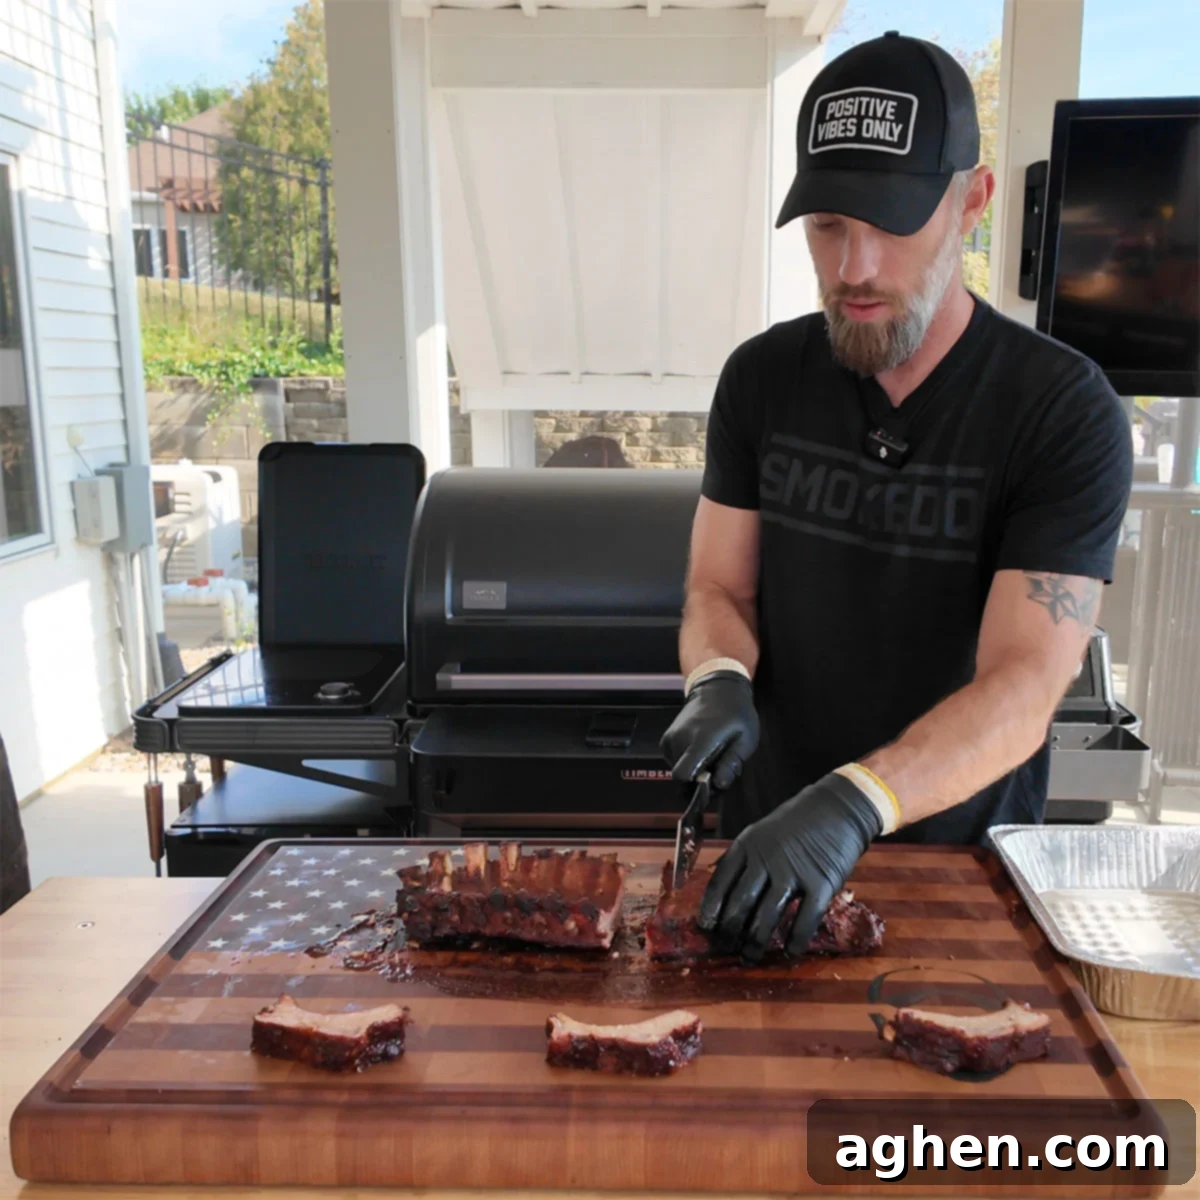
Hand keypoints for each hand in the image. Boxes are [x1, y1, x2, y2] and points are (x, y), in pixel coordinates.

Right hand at [660, 671, 758, 789]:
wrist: (717, 689)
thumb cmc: (736, 713)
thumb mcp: (745, 739)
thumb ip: (731, 764)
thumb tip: (718, 785)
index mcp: (700, 739)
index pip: (682, 775)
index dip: (696, 787)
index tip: (711, 783)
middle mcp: (679, 739)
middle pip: (682, 777)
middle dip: (699, 780)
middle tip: (718, 767)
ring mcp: (670, 738)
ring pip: (678, 770)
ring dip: (694, 770)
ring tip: (711, 755)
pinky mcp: (666, 739)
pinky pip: (674, 761)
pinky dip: (686, 762)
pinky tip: (701, 751)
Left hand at [698, 771, 881, 962]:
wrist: (838, 808)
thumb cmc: (797, 823)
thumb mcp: (762, 832)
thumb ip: (745, 859)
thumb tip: (722, 891)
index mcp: (748, 845)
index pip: (721, 881)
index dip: (711, 908)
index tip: (705, 927)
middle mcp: (767, 860)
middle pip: (740, 903)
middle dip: (729, 931)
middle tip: (725, 947)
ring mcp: (794, 872)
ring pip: (767, 918)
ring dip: (755, 943)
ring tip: (748, 958)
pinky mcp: (822, 884)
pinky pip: (804, 920)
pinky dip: (795, 941)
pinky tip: (789, 953)